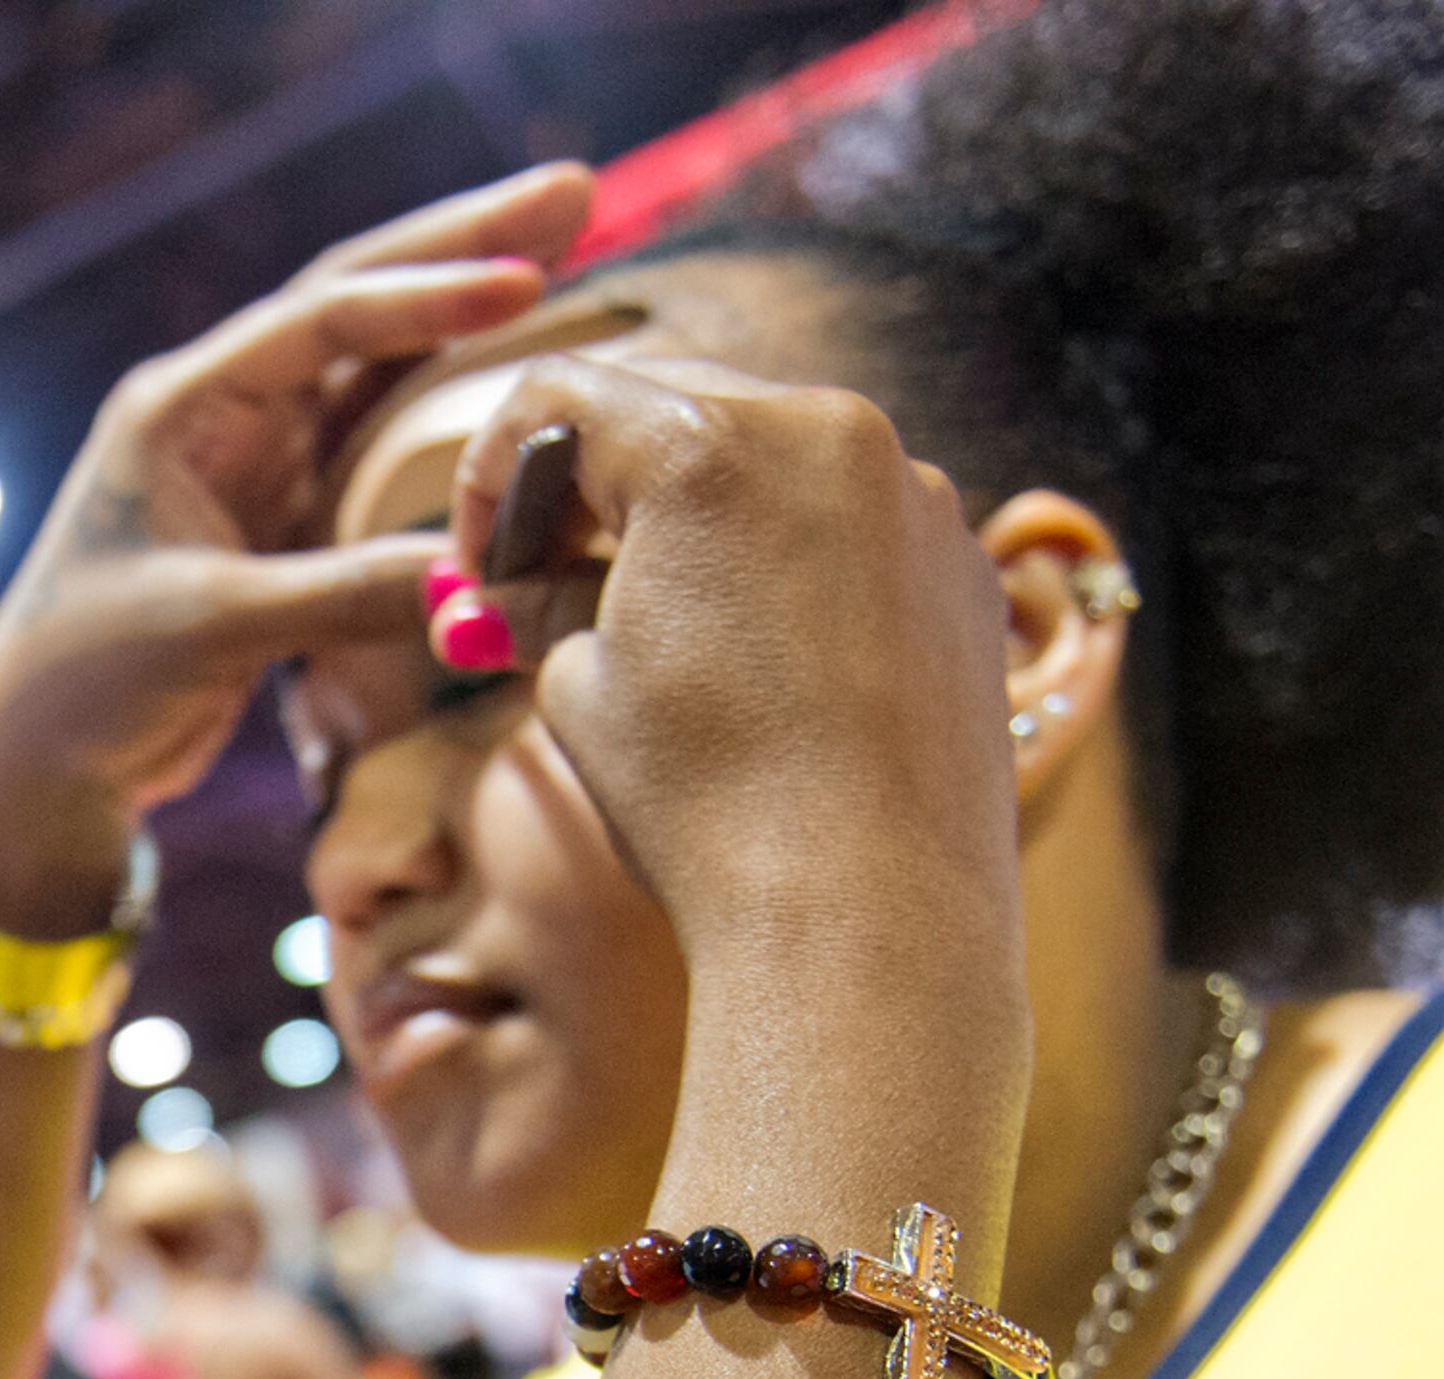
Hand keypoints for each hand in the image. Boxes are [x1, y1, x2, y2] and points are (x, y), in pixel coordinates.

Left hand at [0, 164, 591, 933]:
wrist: (40, 763)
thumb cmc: (86, 681)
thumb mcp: (212, 626)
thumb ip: (344, 594)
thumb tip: (482, 581)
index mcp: (181, 408)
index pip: (321, 321)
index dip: (428, 294)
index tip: (529, 275)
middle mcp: (224, 415)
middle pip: (360, 305)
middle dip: (465, 248)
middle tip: (575, 191)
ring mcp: (261, 464)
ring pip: (381, 369)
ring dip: (470, 316)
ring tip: (574, 250)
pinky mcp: (289, 523)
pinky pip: (385, 448)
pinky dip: (454, 411)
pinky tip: (524, 372)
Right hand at [444, 353, 1021, 999]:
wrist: (865, 912)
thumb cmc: (707, 802)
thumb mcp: (582, 688)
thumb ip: (546, 605)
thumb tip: (508, 594)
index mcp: (707, 447)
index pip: (559, 400)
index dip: (489, 476)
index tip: (480, 561)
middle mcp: (827, 434)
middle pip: (673, 405)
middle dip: (594, 482)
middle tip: (546, 573)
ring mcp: (915, 493)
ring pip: (773, 454)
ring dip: (696, 510)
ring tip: (657, 618)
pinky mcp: (964, 562)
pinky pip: (852, 519)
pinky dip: (787, 554)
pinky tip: (758, 653)